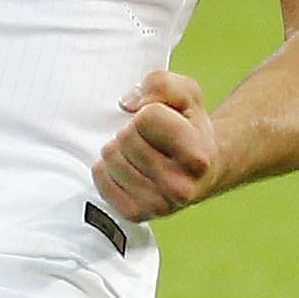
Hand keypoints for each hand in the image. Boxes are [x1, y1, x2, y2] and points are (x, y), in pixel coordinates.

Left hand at [93, 69, 220, 221]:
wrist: (199, 172)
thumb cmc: (189, 127)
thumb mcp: (186, 93)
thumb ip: (161, 84)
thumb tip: (128, 104)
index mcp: (198, 157)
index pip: (148, 116)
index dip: (150, 110)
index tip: (164, 120)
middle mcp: (180, 188)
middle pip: (126, 137)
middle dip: (133, 129)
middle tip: (150, 138)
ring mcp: (157, 205)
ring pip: (110, 157)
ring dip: (120, 148)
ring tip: (139, 153)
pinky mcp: (135, 213)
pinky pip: (99, 177)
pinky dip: (107, 167)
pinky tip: (127, 169)